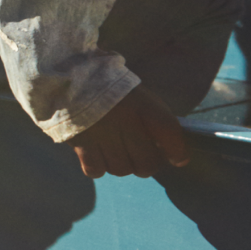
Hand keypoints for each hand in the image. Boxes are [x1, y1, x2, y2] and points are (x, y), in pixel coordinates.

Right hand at [71, 84, 189, 180]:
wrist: (73, 79)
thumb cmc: (112, 90)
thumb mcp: (139, 97)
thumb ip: (155, 121)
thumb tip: (170, 152)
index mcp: (142, 104)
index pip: (169, 132)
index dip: (178, 151)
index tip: (177, 159)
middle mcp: (124, 120)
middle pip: (146, 164)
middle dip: (146, 164)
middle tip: (139, 155)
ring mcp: (102, 134)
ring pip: (122, 170)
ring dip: (121, 164)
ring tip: (114, 150)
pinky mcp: (81, 143)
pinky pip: (97, 170)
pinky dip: (98, 167)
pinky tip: (96, 153)